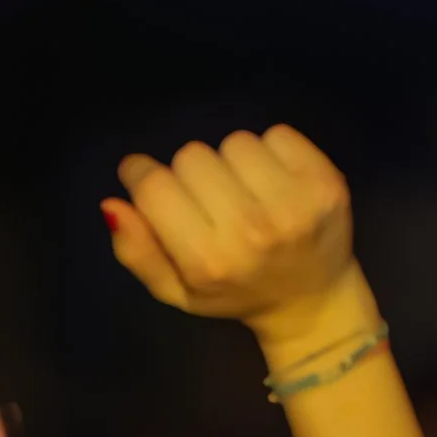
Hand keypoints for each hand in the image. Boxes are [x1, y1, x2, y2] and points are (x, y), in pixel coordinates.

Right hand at [101, 126, 363, 359]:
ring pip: (234, 142)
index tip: (142, 175)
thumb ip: (138, 252)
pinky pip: (277, 135)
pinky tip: (274, 184)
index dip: (141, 175)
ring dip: (232, 163)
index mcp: (208, 261)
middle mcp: (250, 230)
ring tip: (244, 193)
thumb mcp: (176, 291)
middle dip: (190, 174)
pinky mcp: (324, 182)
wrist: (311, 301)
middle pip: (191, 156)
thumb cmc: (234, 295)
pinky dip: (270, 152)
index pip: (156, 188)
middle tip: (207, 202)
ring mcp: (293, 204)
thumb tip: (111, 204)